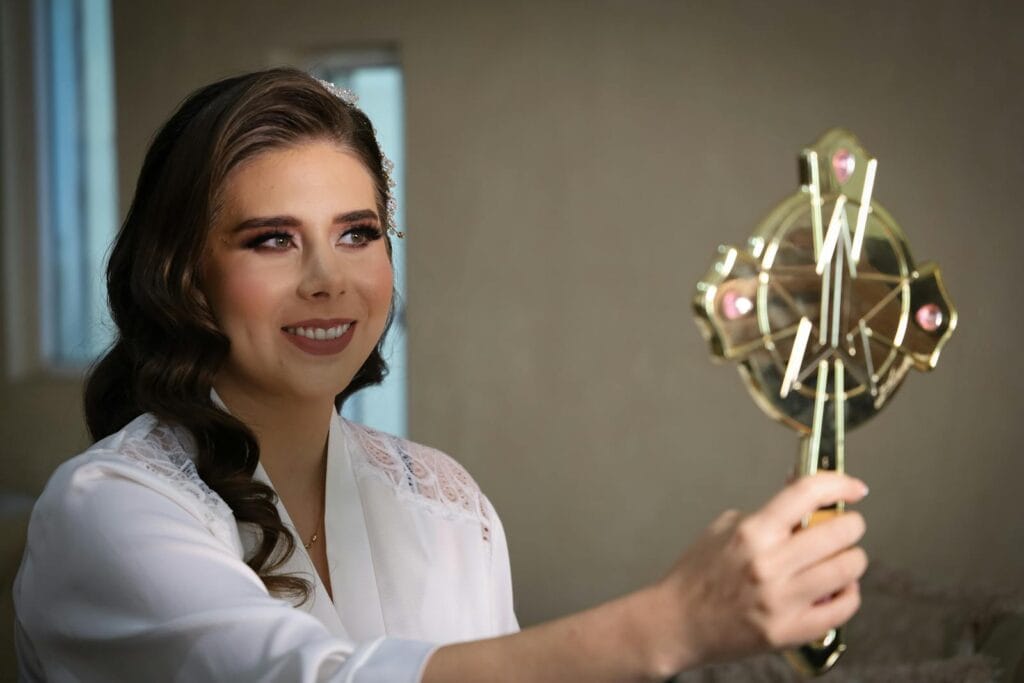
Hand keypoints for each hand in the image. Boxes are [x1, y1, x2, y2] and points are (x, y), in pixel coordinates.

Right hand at [656, 473, 867, 671]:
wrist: (676, 623)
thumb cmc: (697, 576)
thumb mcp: (725, 528)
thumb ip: (768, 513)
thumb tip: (804, 494)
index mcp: (751, 533)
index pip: (806, 493)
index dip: (838, 483)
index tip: (853, 488)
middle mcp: (767, 564)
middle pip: (839, 531)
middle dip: (851, 524)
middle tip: (847, 525)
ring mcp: (780, 600)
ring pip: (848, 569)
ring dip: (853, 558)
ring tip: (842, 558)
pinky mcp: (789, 631)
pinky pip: (842, 608)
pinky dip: (848, 594)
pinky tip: (837, 589)